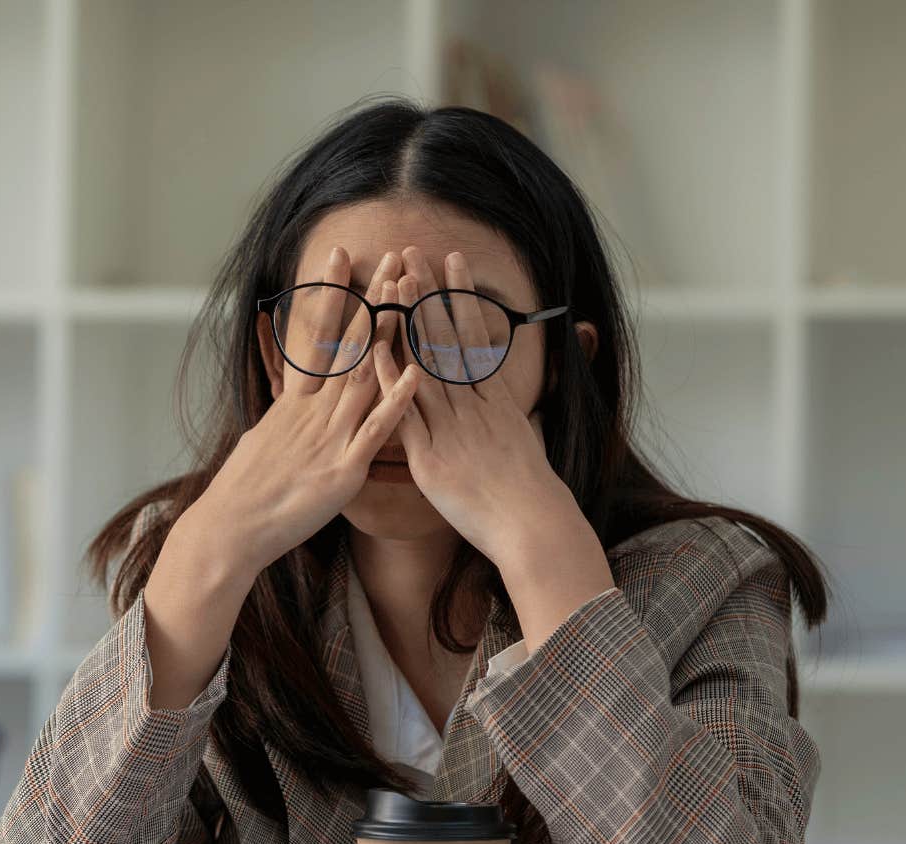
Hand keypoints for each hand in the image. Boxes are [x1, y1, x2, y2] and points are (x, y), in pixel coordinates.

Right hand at [186, 247, 420, 574]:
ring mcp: (330, 436)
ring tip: (409, 293)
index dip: (331, 293)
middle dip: (373, 298)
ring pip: (366, 374)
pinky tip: (415, 373)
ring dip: (391, 332)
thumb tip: (292, 397)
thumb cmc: (246, 490)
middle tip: (391, 256)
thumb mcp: (264, 438)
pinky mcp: (343, 469)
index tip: (341, 254)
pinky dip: (396, 401)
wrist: (231, 528)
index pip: (317, 335)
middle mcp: (313, 411)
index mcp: (295, 402)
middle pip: (350, 344)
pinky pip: (375, 431)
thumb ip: (287, 414)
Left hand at [379, 247, 613, 645]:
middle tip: (413, 252)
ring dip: (408, 321)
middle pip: (446, 339)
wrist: (532, 527)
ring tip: (393, 281)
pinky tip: (373, 351)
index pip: (473, 336)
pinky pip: (405, 413)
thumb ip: (507, 416)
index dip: (459, 298)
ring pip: (425, 364)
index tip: (450, 263)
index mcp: (495, 400)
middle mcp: (472, 406)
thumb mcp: (524, 442)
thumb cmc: (529, 493)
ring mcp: (451, 428)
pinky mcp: (431, 457)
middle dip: (429, 294)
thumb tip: (505, 399)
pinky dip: (389, 381)